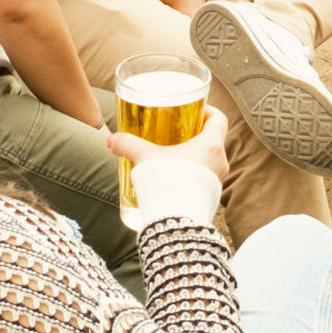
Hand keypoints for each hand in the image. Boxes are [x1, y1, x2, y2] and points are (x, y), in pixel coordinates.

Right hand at [113, 107, 232, 188]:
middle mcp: (220, 162)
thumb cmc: (166, 184)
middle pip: (214, 141)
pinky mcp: (211, 199)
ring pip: (210, 162)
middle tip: (177, 133)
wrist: (175, 222)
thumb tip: (111, 139)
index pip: (219, 119)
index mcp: (211, 145)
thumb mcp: (144, 158)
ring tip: (173, 157)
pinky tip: (173, 180)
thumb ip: (127, 144)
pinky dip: (193, 175)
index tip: (194, 110)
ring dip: (194, 157)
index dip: (208, 111)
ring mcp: (218, 182)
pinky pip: (205, 180)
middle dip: (196, 135)